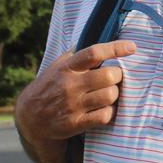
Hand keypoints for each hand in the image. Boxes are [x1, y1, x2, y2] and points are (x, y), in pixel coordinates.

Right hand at [15, 40, 133, 145]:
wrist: (29, 117)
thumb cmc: (50, 86)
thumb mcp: (58, 66)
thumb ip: (77, 55)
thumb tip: (100, 38)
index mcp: (67, 67)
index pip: (94, 53)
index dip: (116, 48)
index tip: (132, 47)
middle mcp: (70, 85)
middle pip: (108, 75)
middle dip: (117, 76)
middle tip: (114, 78)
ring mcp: (72, 105)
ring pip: (109, 96)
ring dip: (114, 94)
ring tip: (109, 93)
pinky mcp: (74, 123)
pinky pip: (104, 116)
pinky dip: (109, 112)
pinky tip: (104, 109)